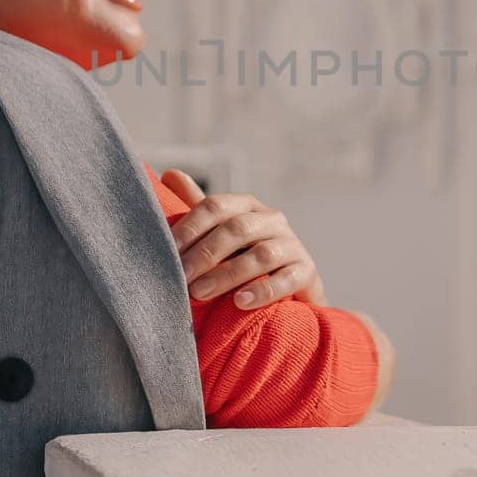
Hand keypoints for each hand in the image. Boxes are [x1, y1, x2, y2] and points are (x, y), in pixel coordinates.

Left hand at [159, 169, 327, 309]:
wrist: (289, 291)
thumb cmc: (245, 258)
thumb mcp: (221, 234)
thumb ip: (199, 210)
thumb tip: (170, 174)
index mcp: (247, 206)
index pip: (216, 206)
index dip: (190, 226)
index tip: (169, 250)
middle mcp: (272, 219)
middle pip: (237, 229)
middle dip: (205, 253)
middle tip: (181, 277)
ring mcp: (292, 245)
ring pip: (261, 255)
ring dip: (227, 274)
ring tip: (201, 293)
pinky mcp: (307, 272)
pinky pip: (287, 279)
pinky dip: (263, 290)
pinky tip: (240, 302)